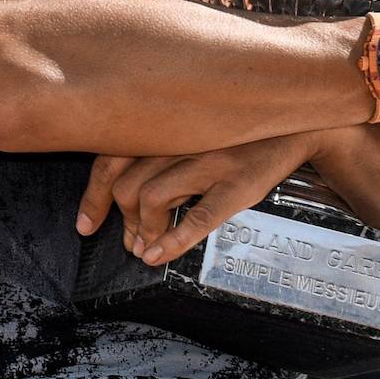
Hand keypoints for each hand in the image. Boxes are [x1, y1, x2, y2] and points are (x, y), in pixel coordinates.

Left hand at [76, 132, 324, 265]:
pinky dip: (171, 241)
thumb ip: (154, 150)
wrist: (294, 122)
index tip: (86, 226)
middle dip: (122, 222)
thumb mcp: (188, 129)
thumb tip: (120, 202)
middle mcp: (177, 136)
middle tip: (130, 241)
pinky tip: (158, 256)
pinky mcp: (236, 182)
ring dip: (143, 233)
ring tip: (145, 248)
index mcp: (160, 122)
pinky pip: (197, 216)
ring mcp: (207, 158)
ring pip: (152, 198)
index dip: (93, 198)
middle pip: (126, 185)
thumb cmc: (231, 129)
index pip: (108, 158)